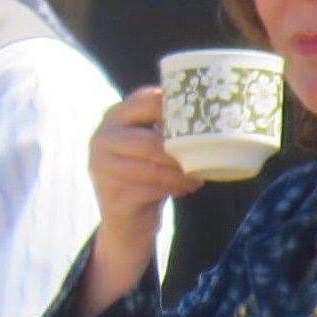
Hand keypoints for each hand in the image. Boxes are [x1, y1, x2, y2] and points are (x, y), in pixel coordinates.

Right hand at [78, 87, 199, 316]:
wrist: (126, 216)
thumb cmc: (147, 169)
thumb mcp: (151, 141)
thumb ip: (168, 123)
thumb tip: (215, 107)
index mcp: (115, 115)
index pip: (147, 100)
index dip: (177, 108)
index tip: (203, 119)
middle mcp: (102, 137)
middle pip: (149, 141)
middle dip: (181, 151)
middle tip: (204, 156)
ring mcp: (101, 166)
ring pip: (151, 167)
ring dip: (181, 173)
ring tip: (199, 175)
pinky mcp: (111, 194)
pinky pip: (151, 189)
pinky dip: (174, 188)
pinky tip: (187, 188)